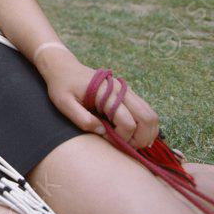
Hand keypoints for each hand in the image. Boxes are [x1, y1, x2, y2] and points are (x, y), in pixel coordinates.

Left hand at [38, 49, 159, 148]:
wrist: (63, 66)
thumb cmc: (61, 85)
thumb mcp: (63, 103)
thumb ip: (82, 119)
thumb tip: (103, 132)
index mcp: (106, 93)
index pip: (127, 122)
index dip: (121, 138)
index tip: (107, 139)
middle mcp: (121, 90)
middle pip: (148, 119)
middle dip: (141, 139)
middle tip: (126, 147)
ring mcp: (126, 91)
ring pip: (151, 115)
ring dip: (147, 133)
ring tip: (130, 142)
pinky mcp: (127, 93)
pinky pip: (145, 111)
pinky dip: (145, 126)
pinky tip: (133, 134)